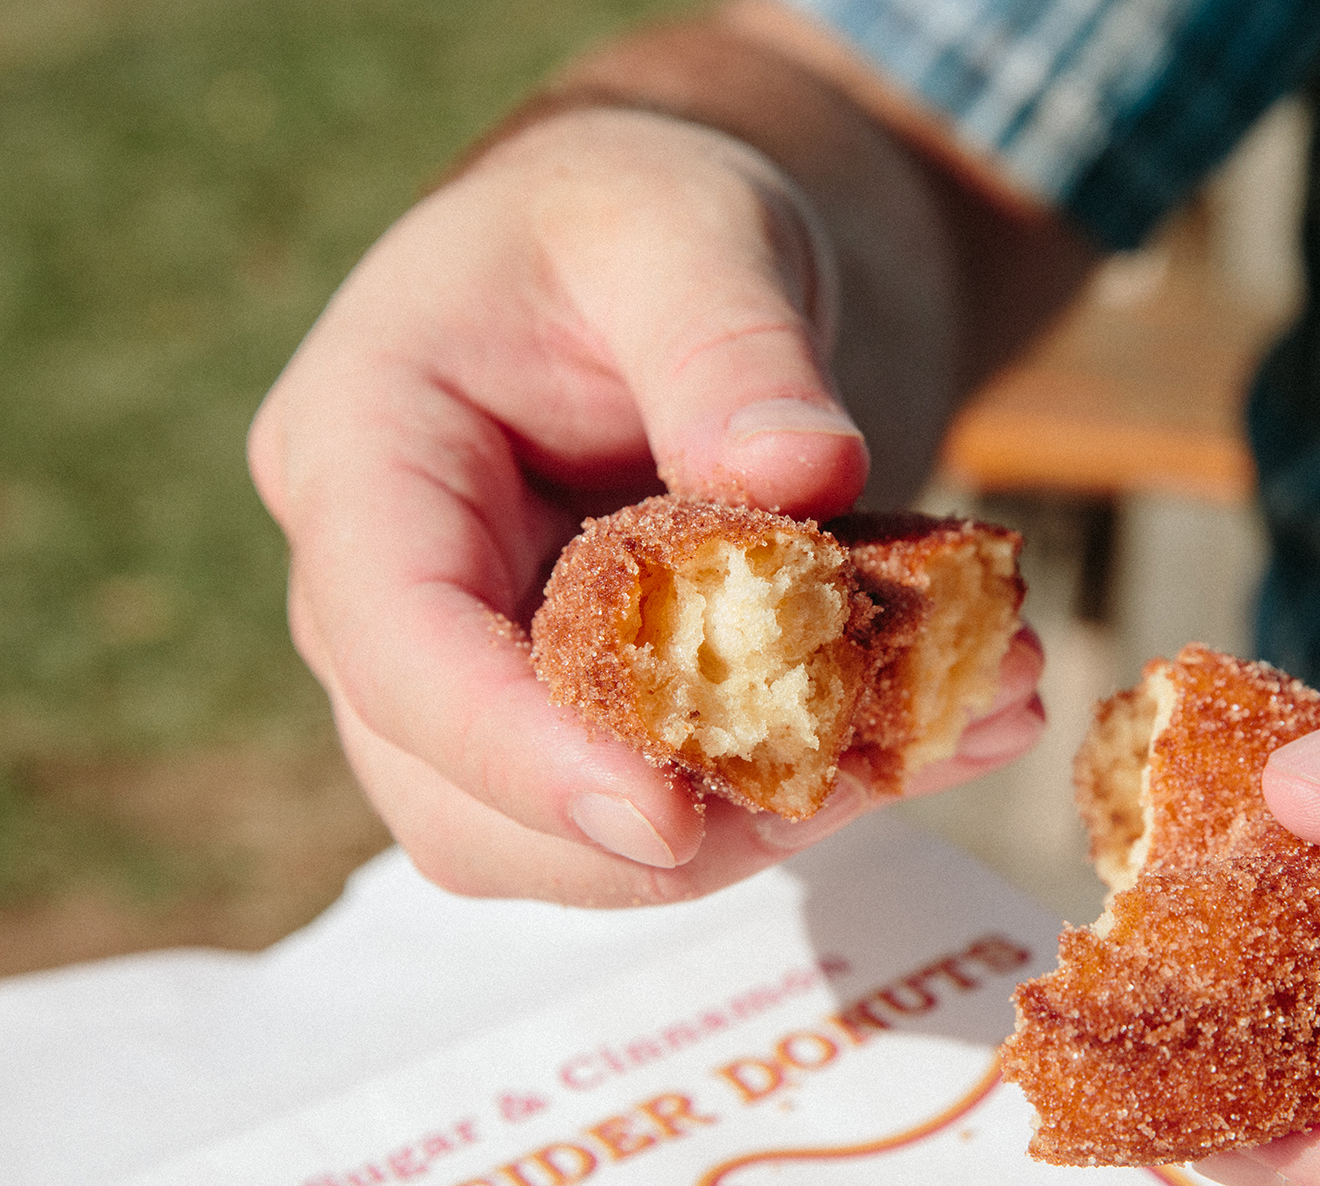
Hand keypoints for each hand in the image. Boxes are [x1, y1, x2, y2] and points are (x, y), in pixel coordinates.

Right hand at [248, 108, 1042, 905]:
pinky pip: (662, 803)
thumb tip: (802, 473)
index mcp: (363, 451)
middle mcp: (388, 592)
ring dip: (758, 826)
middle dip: (668, 823)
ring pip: (563, 839)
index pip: (395, 640)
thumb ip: (729, 343)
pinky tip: (948, 729)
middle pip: (462, 793)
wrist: (667, 263)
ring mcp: (475, 668)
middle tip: (872, 772)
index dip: (516, 749)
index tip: (669, 815)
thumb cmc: (642, 211)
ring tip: (956, 732)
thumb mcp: (689, 227)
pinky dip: (803, 794)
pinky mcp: (575, 712)